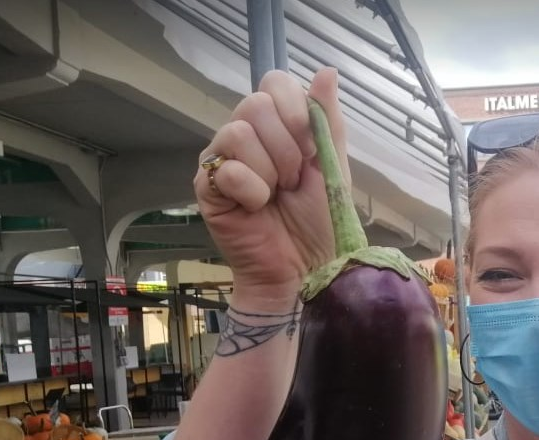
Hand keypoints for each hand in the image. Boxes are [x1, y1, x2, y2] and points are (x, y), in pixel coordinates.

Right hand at [194, 67, 349, 303]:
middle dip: (286, 149)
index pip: (274, 83)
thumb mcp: (332, 168)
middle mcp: (245, 136)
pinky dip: (252, 191)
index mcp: (276, 126)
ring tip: (276, 197)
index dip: (295, 111)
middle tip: (292, 182)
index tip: (310, 150)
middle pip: (255, 104)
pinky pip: (226, 168)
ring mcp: (222, 160)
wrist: (303, 269)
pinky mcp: (206, 188)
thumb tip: (326, 70)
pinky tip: (256, 208)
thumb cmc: (318, 224)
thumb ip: (328, 121)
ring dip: (270, 172)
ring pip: (239, 132)